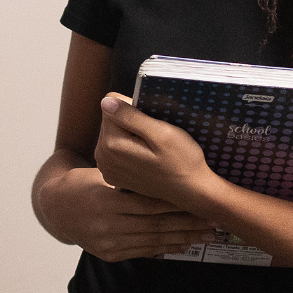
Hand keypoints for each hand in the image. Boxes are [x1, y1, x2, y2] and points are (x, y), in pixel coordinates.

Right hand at [37, 164, 217, 262]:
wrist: (56, 208)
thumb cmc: (82, 184)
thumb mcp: (101, 173)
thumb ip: (128, 174)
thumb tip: (160, 166)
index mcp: (105, 200)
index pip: (149, 204)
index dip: (176, 204)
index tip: (199, 202)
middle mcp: (107, 225)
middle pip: (155, 225)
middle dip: (187, 225)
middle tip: (212, 222)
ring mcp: (108, 242)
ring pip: (152, 241)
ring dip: (182, 239)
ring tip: (205, 236)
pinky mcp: (110, 254)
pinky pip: (142, 252)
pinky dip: (164, 248)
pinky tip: (182, 245)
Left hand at [94, 93, 214, 206]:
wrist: (190, 190)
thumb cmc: (182, 161)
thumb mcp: (161, 133)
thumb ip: (131, 116)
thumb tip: (105, 101)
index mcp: (111, 144)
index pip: (111, 106)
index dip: (134, 109)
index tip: (151, 123)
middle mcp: (102, 157)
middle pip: (110, 121)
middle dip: (131, 123)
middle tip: (154, 137)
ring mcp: (106, 168)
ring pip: (113, 133)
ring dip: (130, 135)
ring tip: (151, 148)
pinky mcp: (112, 174)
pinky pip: (115, 149)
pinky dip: (129, 148)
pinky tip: (144, 158)